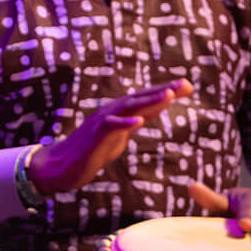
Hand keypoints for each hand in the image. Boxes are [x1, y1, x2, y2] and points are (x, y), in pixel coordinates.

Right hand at [29, 80, 192, 196]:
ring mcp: (102, 121)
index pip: (146, 99)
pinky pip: (111, 127)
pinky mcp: (94, 135)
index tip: (188, 86)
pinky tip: (139, 121)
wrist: (62, 166)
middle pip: (141, 98)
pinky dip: (125, 123)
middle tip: (186, 84)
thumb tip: (151, 112)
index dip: (166, 91)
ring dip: (149, 101)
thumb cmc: (91, 152)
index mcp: (119, 113)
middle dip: (164, 90)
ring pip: (129, 108)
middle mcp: (111, 112)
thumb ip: (133, 123)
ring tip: (169, 95)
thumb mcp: (118, 136)